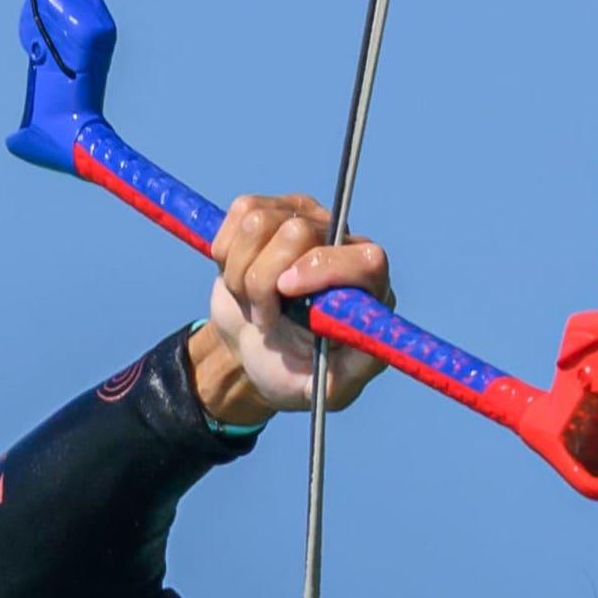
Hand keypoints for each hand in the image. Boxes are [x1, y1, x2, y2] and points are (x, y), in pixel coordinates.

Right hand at [179, 193, 393, 429]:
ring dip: (240, 273)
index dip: (321, 268)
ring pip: (258, 221)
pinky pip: (239, 211)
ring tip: (253, 301)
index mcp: (367, 284)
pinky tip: (239, 275)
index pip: (363, 259)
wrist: (255, 353)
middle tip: (265, 319)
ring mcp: (303, 218)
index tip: (286, 292)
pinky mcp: (267, 210)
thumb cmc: (297, 372)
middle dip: (263, 282)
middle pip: (296, 231)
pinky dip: (226, 250)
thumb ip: (359, 367)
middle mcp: (340, 241)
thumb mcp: (330, 387)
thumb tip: (371, 339)